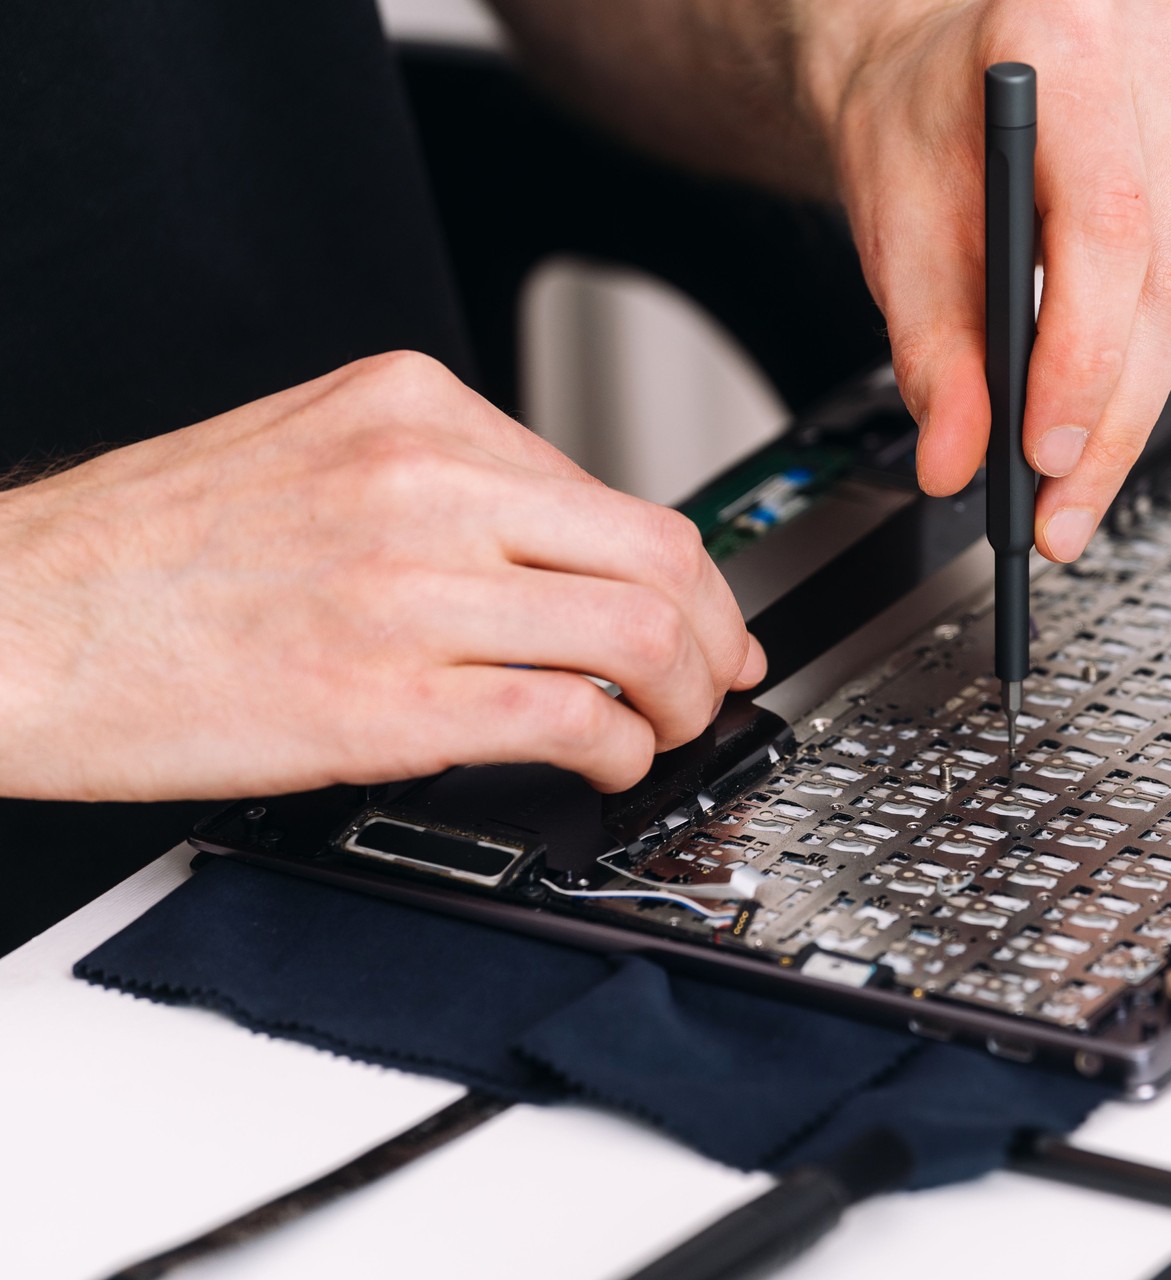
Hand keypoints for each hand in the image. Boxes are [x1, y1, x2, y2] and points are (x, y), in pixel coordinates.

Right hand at [0, 352, 763, 800]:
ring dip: (681, 698)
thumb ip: (442, 486)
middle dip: (712, 635)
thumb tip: (563, 550)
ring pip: (635, 634)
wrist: (6, 620)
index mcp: (411, 410)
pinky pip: (566, 716)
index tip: (704, 616)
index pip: (611, 490)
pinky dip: (618, 749)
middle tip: (712, 683)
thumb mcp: (308, 455)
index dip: (686, 573)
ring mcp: (409, 590)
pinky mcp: (384, 699)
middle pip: (656, 554)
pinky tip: (603, 762)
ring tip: (663, 730)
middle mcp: (423, 483)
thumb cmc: (143, 554)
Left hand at [800, 0, 1170, 559]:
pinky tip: (1119, 364)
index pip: (1108, 226)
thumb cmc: (929, 116)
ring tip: (1069, 449)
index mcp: (1069, 33)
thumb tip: (958, 458)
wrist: (958, 66)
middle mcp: (1170, 52)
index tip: (1044, 452)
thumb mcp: (899, 223)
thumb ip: (931, 349)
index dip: (1083, 359)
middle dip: (1112, 419)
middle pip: (1169, 277)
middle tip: (1059, 504)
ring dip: (1141, 399)